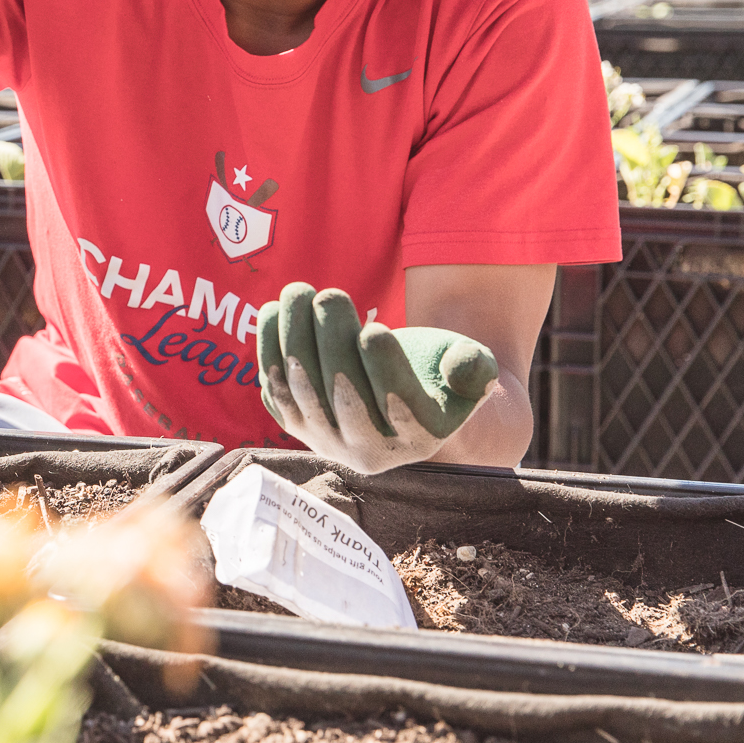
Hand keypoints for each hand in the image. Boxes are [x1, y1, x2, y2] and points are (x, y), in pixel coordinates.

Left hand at [256, 282, 498, 474]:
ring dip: (294, 338)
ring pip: (303, 392)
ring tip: (297, 292)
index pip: (398, 408)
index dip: (384, 370)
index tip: (374, 328)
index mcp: (421, 439)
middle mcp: (369, 451)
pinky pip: (275, 390)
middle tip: (328, 295)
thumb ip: (475, 366)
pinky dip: (268, 350)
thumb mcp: (472, 366)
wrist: (403, 394)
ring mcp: (327, 441)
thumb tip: (463, 368)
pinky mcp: (295, 426)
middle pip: (343, 397)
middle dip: (331, 342)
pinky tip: (272, 311)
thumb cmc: (440, 370)